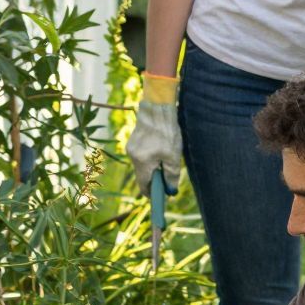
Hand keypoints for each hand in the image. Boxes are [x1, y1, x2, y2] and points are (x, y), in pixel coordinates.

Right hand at [128, 73, 183, 196]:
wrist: (157, 107)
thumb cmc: (166, 131)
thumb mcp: (173, 155)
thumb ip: (171, 175)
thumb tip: (170, 190)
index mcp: (141, 162)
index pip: (143, 185)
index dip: (152, 193)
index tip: (160, 197)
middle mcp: (133, 156)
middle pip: (143, 174)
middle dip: (155, 178)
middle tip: (169, 177)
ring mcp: (131, 147)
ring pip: (143, 163)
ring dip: (154, 165)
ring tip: (168, 157)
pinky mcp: (134, 139)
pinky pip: (143, 153)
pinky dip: (152, 155)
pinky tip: (161, 147)